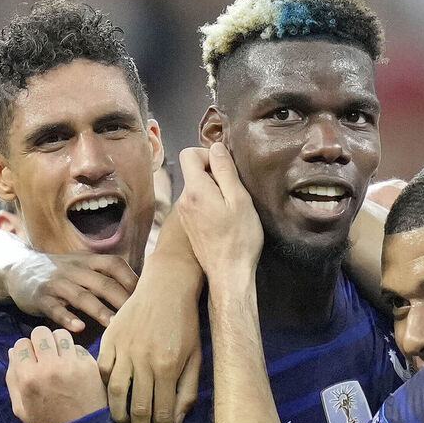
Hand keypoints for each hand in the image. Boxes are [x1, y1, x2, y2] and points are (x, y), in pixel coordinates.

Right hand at [3, 250, 137, 331]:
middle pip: (103, 283)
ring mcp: (57, 283)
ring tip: (115, 326)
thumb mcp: (82, 266)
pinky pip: (55, 308)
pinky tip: (79, 328)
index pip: (115, 265)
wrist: (18, 267)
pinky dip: (67, 318)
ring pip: (82, 296)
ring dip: (100, 311)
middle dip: (122, 300)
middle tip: (140, 318)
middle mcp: (75, 269)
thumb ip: (105, 275)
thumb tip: (140, 290)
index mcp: (88, 261)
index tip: (149, 296)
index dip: (132, 279)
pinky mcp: (40, 297)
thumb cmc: (60, 273)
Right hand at [5, 326, 106, 422]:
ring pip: (61, 334)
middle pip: (40, 332)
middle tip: (45, 353)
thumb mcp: (20, 408)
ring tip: (60, 355)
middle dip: (40, 340)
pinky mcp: (89, 365)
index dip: (25, 350)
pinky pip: (78, 347)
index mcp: (28, 377)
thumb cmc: (47, 422)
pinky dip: (74, 354)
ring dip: (58, 342)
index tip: (31, 359)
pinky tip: (74, 366)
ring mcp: (71, 364)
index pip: (21, 344)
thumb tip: (13, 352)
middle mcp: (49, 366)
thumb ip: (12, 379)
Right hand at [98, 252, 202, 422]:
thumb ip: (187, 391)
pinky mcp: (110, 339)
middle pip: (138, 410)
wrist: (166, 286)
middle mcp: (145, 361)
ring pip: (116, 394)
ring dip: (120, 418)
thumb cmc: (186, 324)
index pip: (162, 414)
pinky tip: (112, 401)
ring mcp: (124, 350)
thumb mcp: (196, 357)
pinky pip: (102, 372)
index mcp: (169, 367)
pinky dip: (105, 390)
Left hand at [177, 143, 263, 286]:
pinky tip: (225, 219)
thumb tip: (216, 148)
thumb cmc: (238, 239)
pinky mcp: (189, 226)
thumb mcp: (239, 199)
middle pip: (193, 171)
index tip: (226, 169)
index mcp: (194, 190)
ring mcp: (184, 215)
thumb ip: (225, 170)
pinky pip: (197, 204)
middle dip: (213, 174)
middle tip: (234, 191)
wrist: (229, 275)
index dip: (209, 154)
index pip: (189, 154)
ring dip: (214, 190)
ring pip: (197, 188)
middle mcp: (183, 201)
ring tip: (232, 207)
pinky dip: (210, 204)